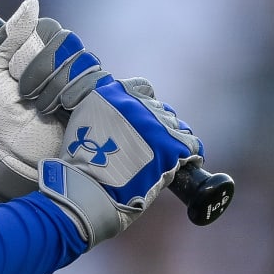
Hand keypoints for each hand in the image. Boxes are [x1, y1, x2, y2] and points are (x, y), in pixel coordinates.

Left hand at [0, 0, 102, 201]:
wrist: (10, 155)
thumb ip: (8, 36)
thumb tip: (32, 3)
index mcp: (38, 52)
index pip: (50, 29)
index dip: (35, 49)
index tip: (16, 75)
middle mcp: (62, 62)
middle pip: (69, 42)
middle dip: (44, 69)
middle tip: (27, 95)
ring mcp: (81, 81)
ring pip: (85, 61)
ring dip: (58, 85)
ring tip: (42, 109)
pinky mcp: (96, 101)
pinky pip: (101, 82)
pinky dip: (78, 94)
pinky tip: (65, 110)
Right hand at [36, 74, 201, 245]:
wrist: (88, 185)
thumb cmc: (81, 158)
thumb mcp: (84, 117)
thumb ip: (104, 109)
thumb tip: (118, 115)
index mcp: (117, 93)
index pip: (144, 88)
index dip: (145, 103)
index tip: (142, 117)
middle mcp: (140, 104)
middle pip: (161, 110)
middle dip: (158, 125)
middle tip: (151, 144)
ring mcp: (157, 124)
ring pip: (178, 126)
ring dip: (173, 138)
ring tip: (167, 154)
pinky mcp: (171, 147)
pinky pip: (192, 145)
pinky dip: (191, 152)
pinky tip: (187, 160)